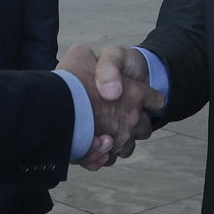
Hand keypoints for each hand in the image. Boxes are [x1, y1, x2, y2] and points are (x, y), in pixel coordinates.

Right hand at [55, 44, 162, 170]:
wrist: (57, 104)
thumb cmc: (74, 77)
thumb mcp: (83, 54)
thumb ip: (98, 63)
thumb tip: (105, 76)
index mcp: (135, 93)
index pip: (156, 100)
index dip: (149, 99)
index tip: (140, 99)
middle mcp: (132, 117)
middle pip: (145, 128)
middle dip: (134, 125)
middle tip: (116, 118)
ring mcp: (121, 137)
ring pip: (128, 146)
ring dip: (119, 142)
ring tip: (102, 135)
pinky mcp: (105, 153)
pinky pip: (109, 158)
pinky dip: (102, 156)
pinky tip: (91, 148)